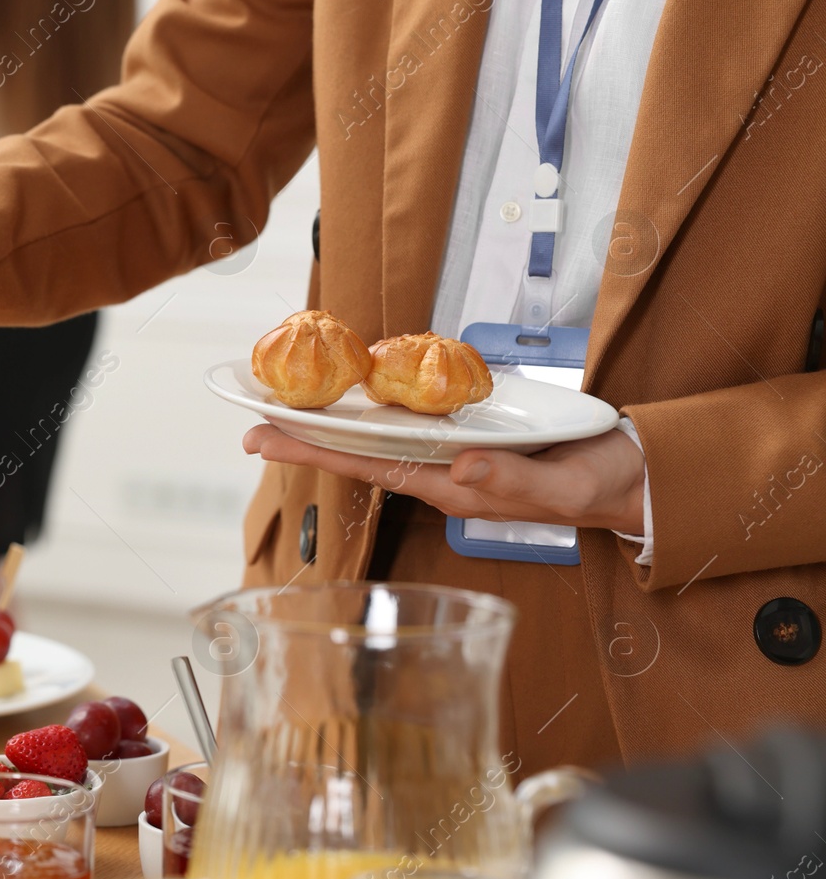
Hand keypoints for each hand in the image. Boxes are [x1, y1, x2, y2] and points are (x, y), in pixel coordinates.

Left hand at [243, 425, 646, 533]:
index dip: (314, 452)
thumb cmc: (596, 487)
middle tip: (251, 421)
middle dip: (305, 438)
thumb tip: (459, 463)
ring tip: (285, 405)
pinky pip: (413, 417)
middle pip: (360, 451)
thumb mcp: (564, 488)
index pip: (369, 467)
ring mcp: (453, 451)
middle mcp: (442, 469)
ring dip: (333, 420)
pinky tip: (355, 390)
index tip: (266, 438)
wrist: (628, 479)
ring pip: (380, 434)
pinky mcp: (470, 431)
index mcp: (454, 486)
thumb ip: (514, 481)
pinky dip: (379, 403)